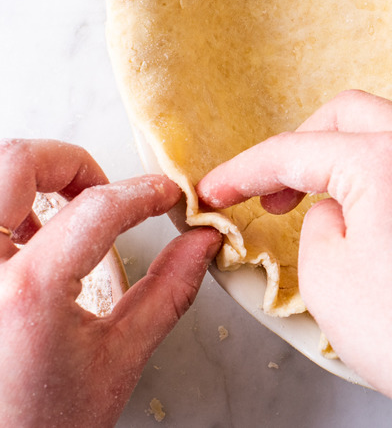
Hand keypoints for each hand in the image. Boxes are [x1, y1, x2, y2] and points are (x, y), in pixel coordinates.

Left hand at [0, 139, 220, 426]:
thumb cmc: (40, 423)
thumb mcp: (120, 359)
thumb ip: (168, 292)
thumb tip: (201, 244)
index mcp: (27, 292)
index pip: (97, 207)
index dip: (144, 192)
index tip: (164, 195)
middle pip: (19, 161)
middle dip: (73, 164)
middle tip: (105, 190)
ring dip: (32, 182)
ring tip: (64, 214)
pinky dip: (6, 208)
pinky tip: (29, 240)